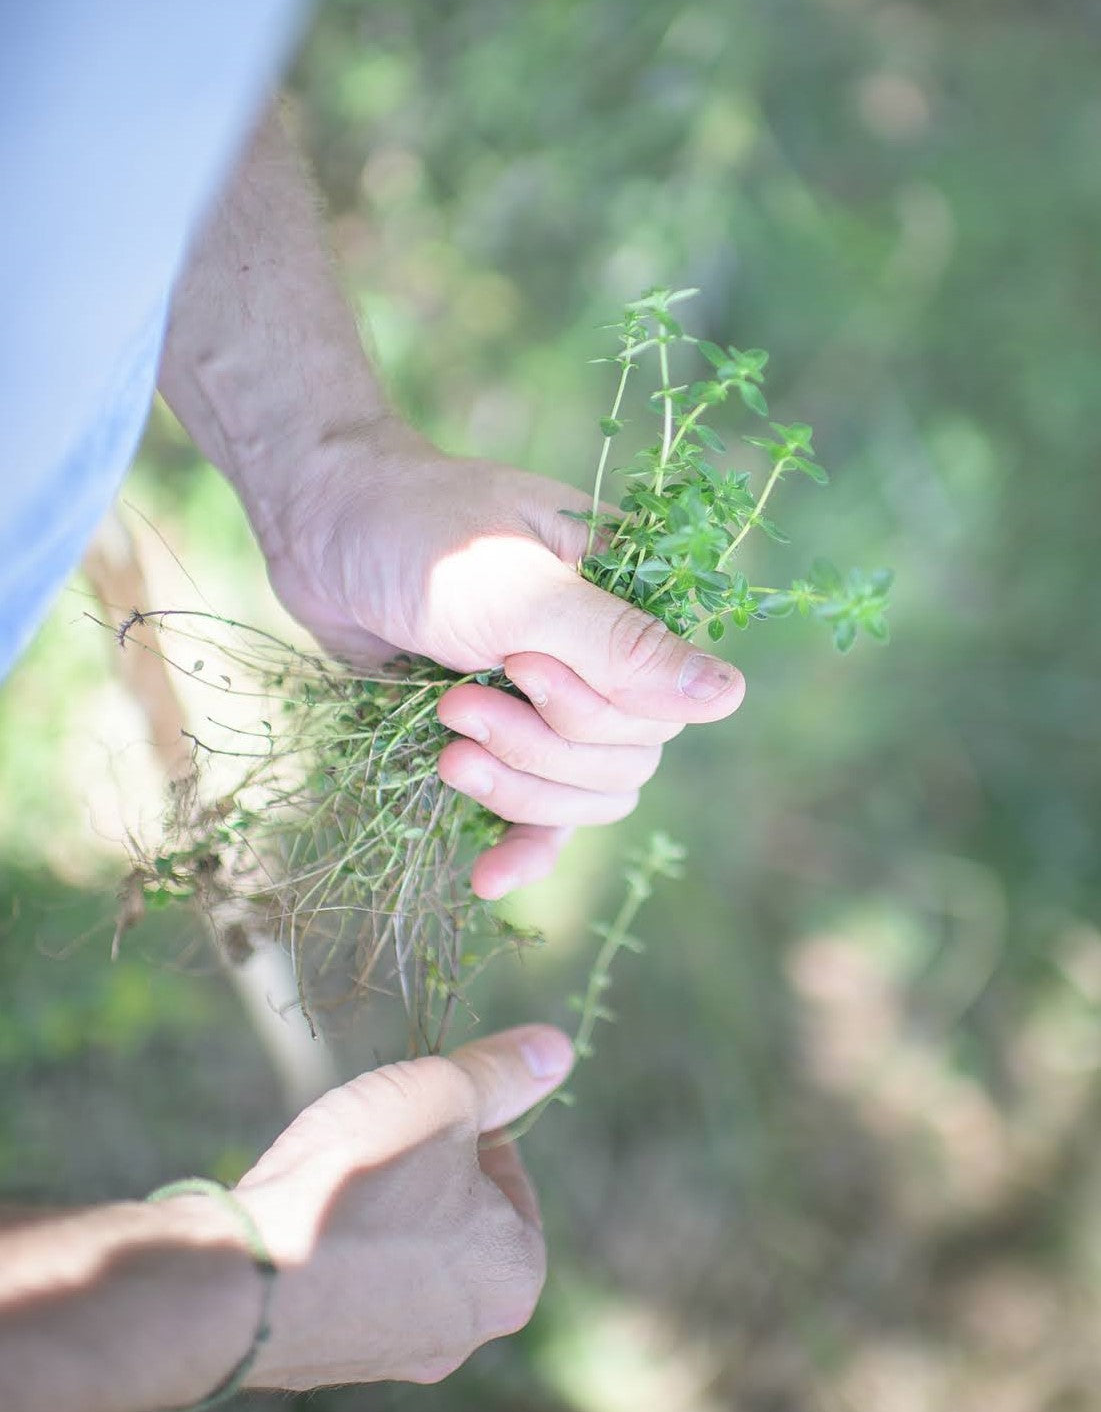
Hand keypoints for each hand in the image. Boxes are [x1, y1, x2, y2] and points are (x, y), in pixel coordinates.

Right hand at [236, 1024, 573, 1387]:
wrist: (241, 1274)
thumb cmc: (360, 1180)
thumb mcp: (442, 1097)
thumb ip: (501, 1073)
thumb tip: (557, 1047)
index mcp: (516, 1276)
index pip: (508, 1172)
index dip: (462, 1123)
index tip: (417, 1108)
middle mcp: (467, 1333)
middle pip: (455, 1215)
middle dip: (416, 1169)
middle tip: (373, 1137)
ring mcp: (394, 1356)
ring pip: (398, 1249)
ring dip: (371, 1205)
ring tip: (330, 1173)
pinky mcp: (327, 1361)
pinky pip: (346, 1281)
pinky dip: (330, 1244)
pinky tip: (299, 1217)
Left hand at [262, 419, 745, 897]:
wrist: (320, 530)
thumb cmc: (420, 533)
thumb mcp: (522, 587)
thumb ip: (622, 647)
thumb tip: (731, 697)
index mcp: (633, 600)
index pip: (666, 704)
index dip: (595, 709)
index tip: (517, 665)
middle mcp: (607, 656)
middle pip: (626, 758)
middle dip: (539, 747)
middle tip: (457, 702)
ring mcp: (553, 702)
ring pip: (585, 794)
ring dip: (516, 787)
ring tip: (445, 747)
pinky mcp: (501, 738)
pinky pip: (539, 813)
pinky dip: (519, 846)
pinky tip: (487, 881)